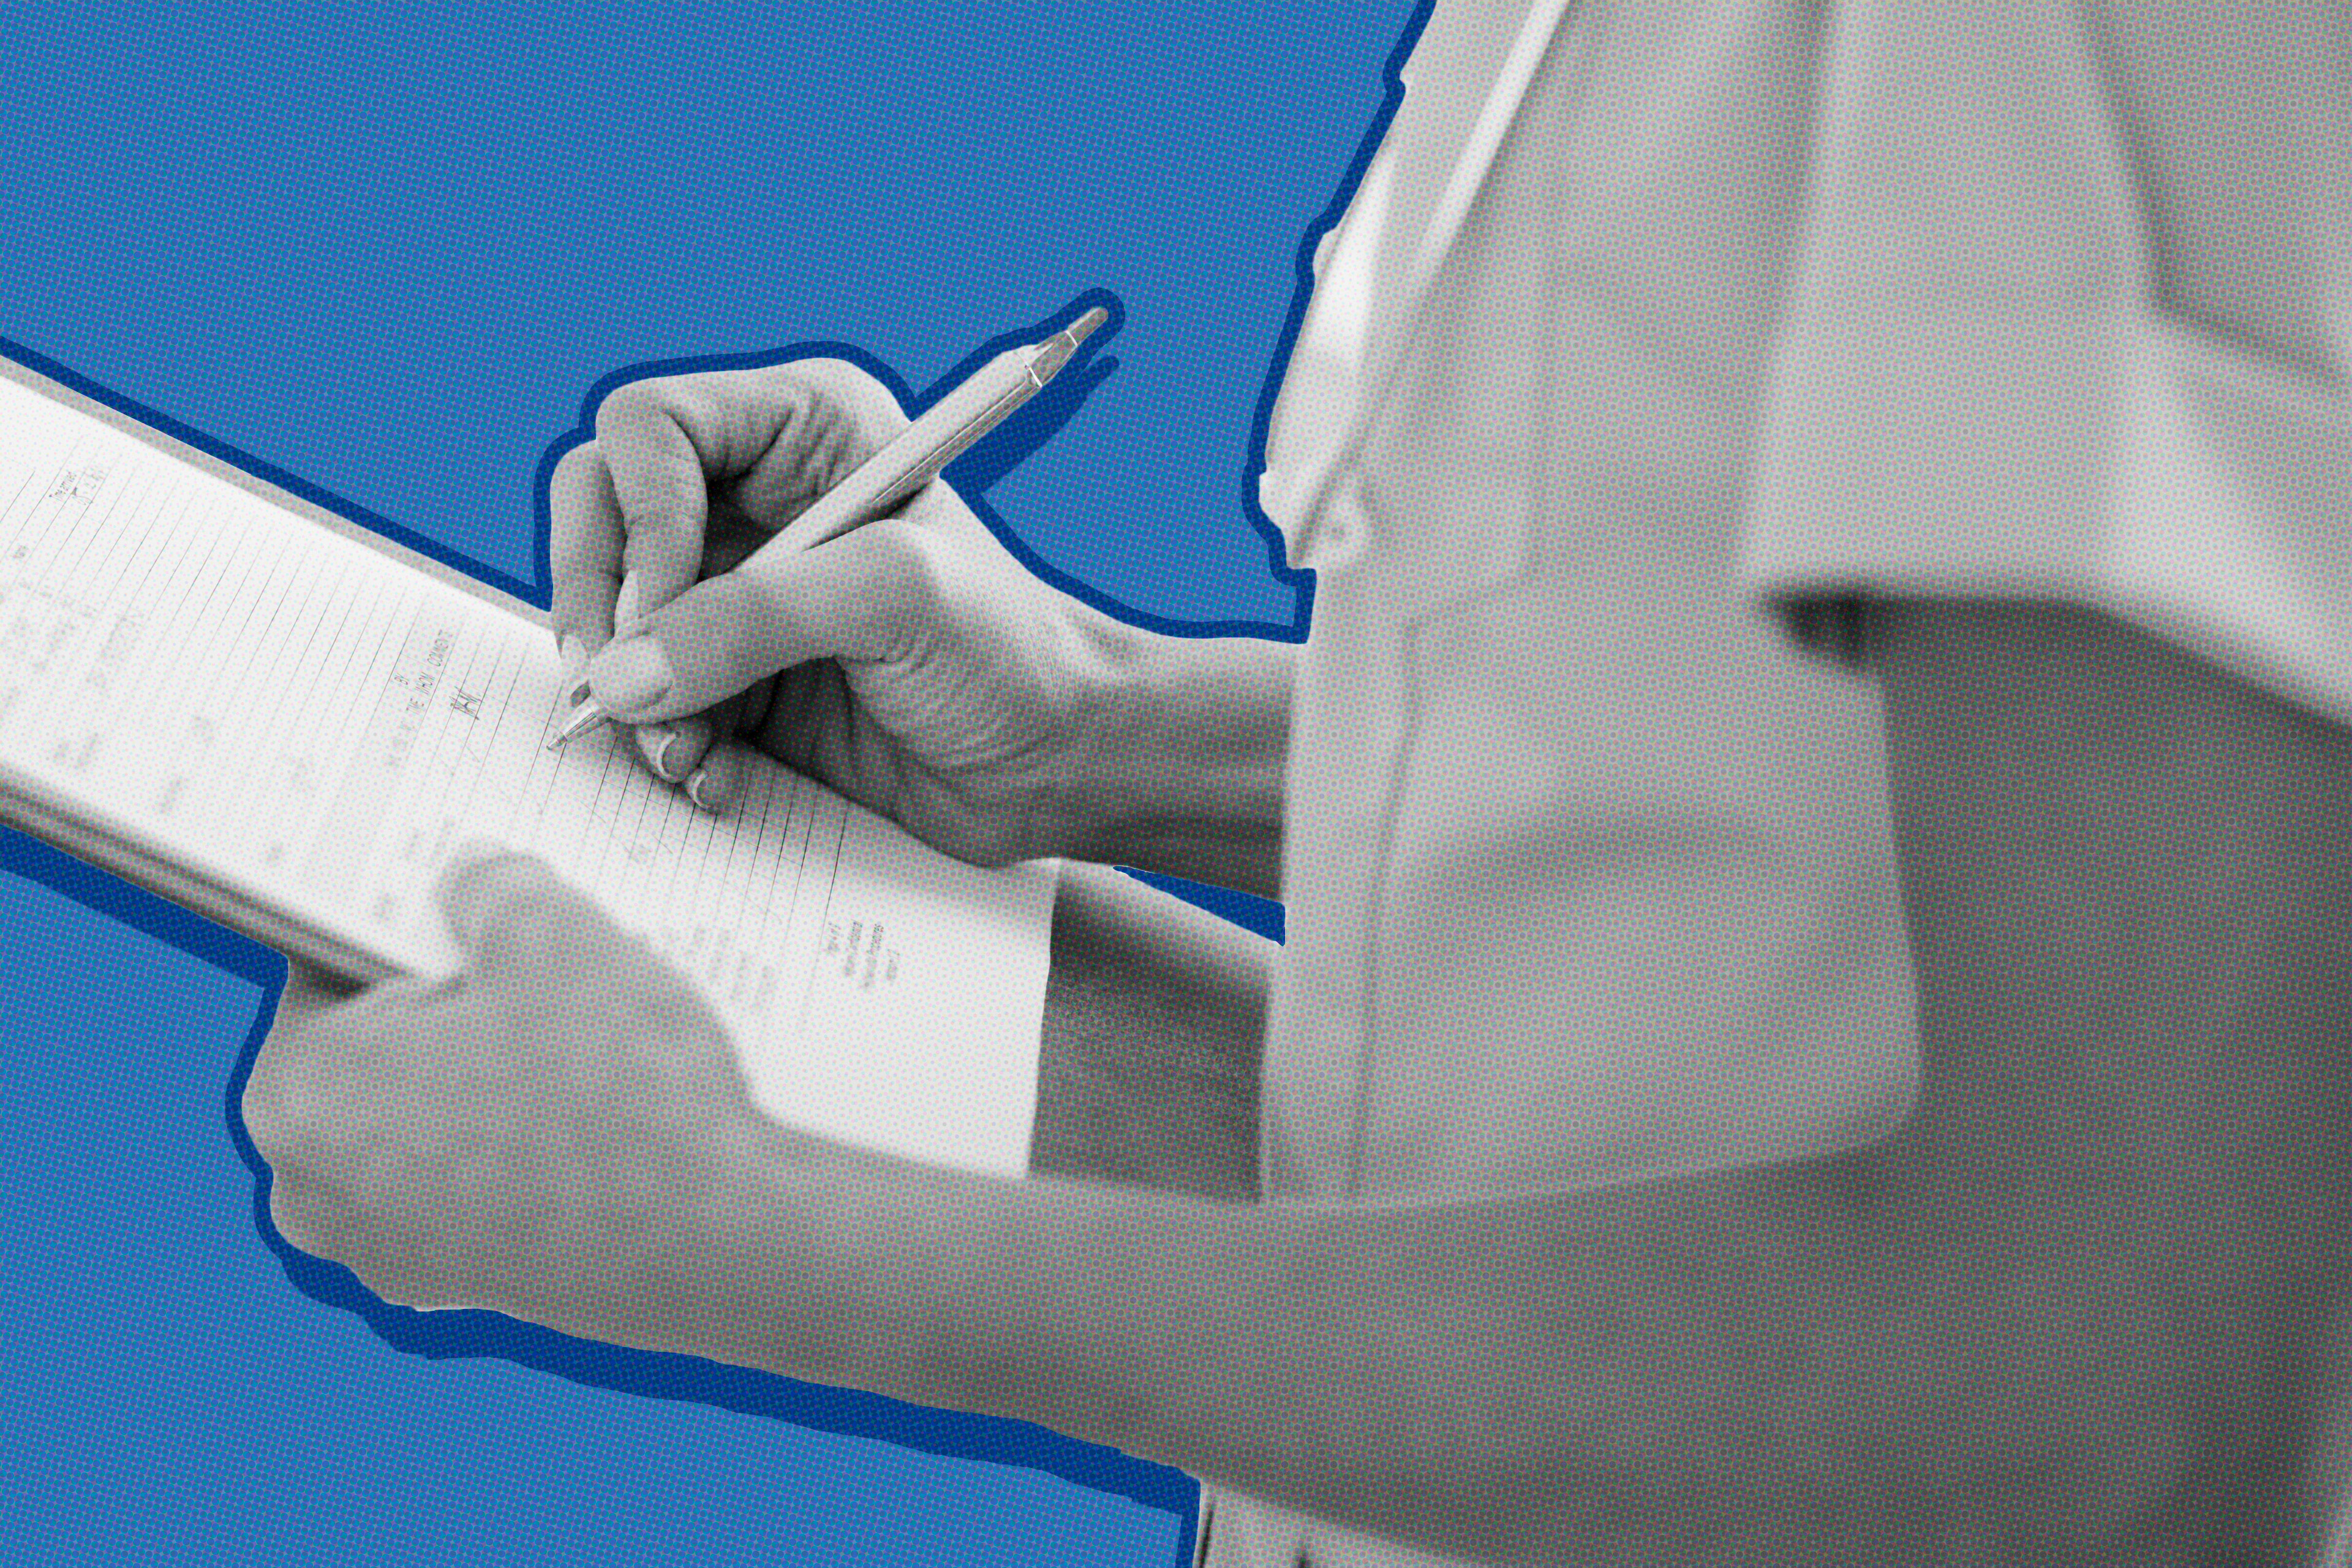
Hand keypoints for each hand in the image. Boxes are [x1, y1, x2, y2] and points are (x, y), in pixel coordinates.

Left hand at [243, 850, 791, 1342]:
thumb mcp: (555, 937)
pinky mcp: (462, 1285)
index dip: (412, 927)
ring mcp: (387, 1252)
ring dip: (494, 1073)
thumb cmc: (620, 1102)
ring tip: (585, 1044)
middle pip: (379, 1048)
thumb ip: (491, 889)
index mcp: (299, 1095)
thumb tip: (475, 884)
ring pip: (431, 1114)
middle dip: (453, 1007)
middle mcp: (315, 1190)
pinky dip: (524, 1141)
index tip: (472, 916)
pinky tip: (598, 1115)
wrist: (718, 1246)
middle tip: (542, 974)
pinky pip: (476, 1178)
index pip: (327, 965)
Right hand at [548, 358, 1131, 865]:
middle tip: (615, 688)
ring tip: (684, 753)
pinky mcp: (739, 678)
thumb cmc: (1011, 654)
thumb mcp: (891, 602)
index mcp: (803, 428)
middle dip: (600, 605)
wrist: (1059, 764)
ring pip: (616, 619)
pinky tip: (714, 776)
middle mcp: (757, 499)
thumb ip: (751, 620)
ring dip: (632, 695)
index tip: (661, 606)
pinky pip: (651, 699)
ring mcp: (741, 592)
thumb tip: (623, 672)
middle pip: (601, 515)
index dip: (637, 515)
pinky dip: (666, 741)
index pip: (649, 429)